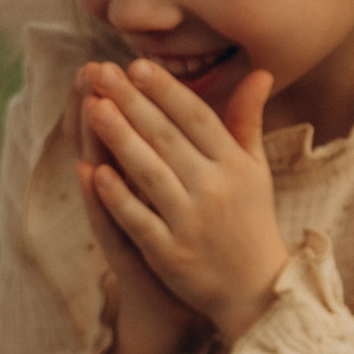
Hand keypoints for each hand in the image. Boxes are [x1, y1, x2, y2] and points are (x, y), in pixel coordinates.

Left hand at [81, 59, 288, 340]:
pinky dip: (117, 196)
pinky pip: (139, 219)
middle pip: (167, 138)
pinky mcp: (171, 254)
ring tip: (93, 107)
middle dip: (132, 103)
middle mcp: (215, 190)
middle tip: (101, 74)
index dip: (166, 90)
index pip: (196, 118)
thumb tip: (261, 72)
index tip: (137, 65)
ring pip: (150, 173)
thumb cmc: (250, 218)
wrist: (254, 288)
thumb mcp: (255, 169)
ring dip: (119, 139)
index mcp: (234, 165)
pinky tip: (93, 171)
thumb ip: (248, 121)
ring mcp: (192, 223)